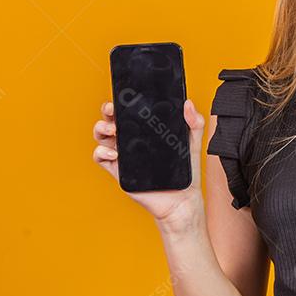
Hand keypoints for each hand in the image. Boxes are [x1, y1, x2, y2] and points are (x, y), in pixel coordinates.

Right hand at [92, 99, 205, 228]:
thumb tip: (188, 103)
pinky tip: (115, 153)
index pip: (130, 112)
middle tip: (113, 110)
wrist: (182, 198)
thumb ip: (194, 122)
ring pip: (102, 137)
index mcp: (146, 131)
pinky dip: (102, 152)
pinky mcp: (119, 171)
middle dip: (108, 111)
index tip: (123, 96)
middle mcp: (132, 141)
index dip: (123, 103)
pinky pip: (101, 158)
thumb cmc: (185, 171)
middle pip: (111, 120)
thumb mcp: (193, 143)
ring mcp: (123, 156)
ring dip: (101, 128)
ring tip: (112, 130)